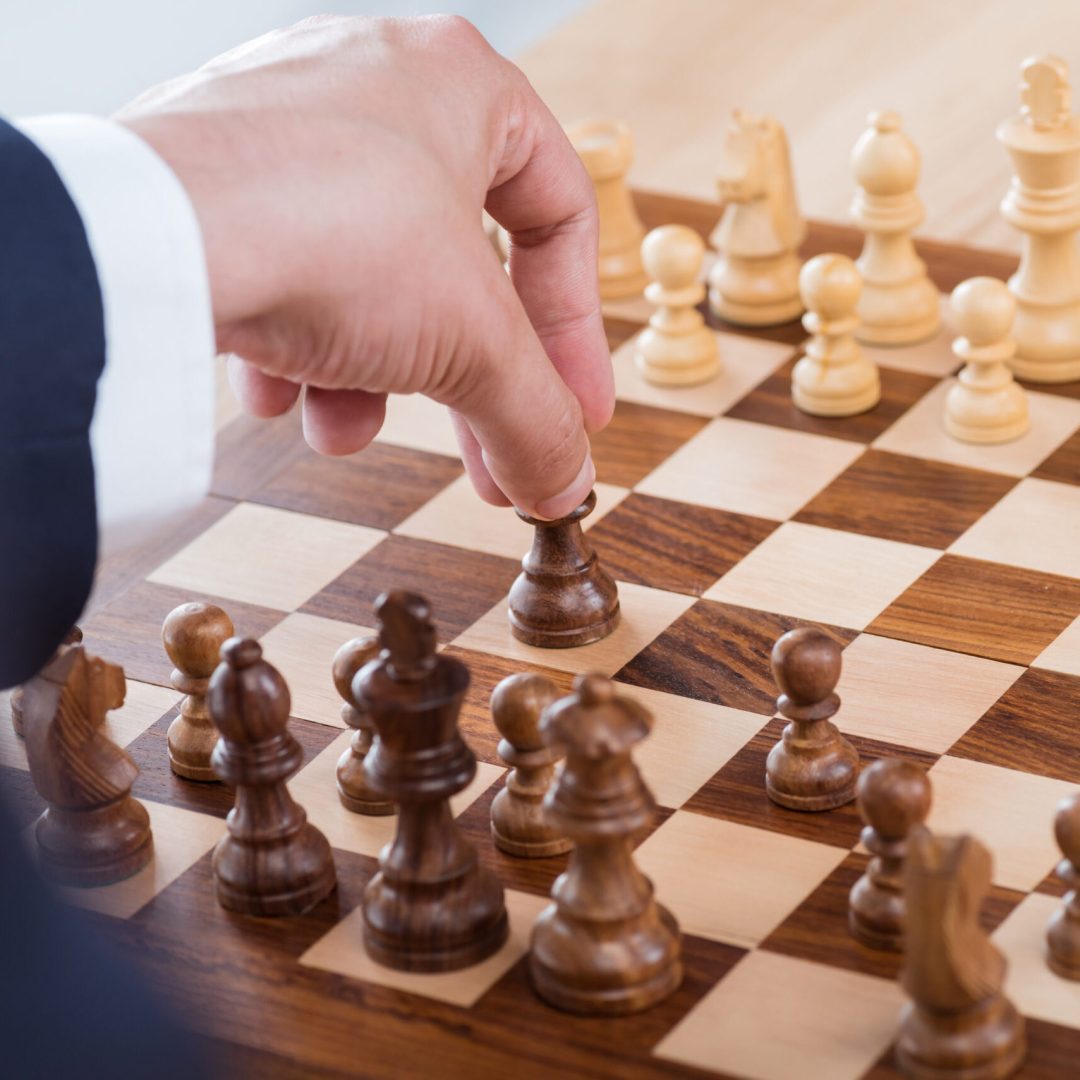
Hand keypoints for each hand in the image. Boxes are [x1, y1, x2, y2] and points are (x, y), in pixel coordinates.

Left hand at [116, 14, 611, 519]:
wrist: (151, 242)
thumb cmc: (328, 234)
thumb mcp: (474, 345)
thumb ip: (536, 418)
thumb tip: (565, 483)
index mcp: (461, 83)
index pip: (560, 218)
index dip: (578, 333)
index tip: (576, 414)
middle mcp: (374, 88)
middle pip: (461, 268)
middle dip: (473, 383)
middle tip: (490, 463)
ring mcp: (286, 127)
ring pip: (371, 278)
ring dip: (372, 374)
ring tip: (344, 429)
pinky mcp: (216, 179)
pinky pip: (287, 270)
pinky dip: (296, 345)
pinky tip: (278, 393)